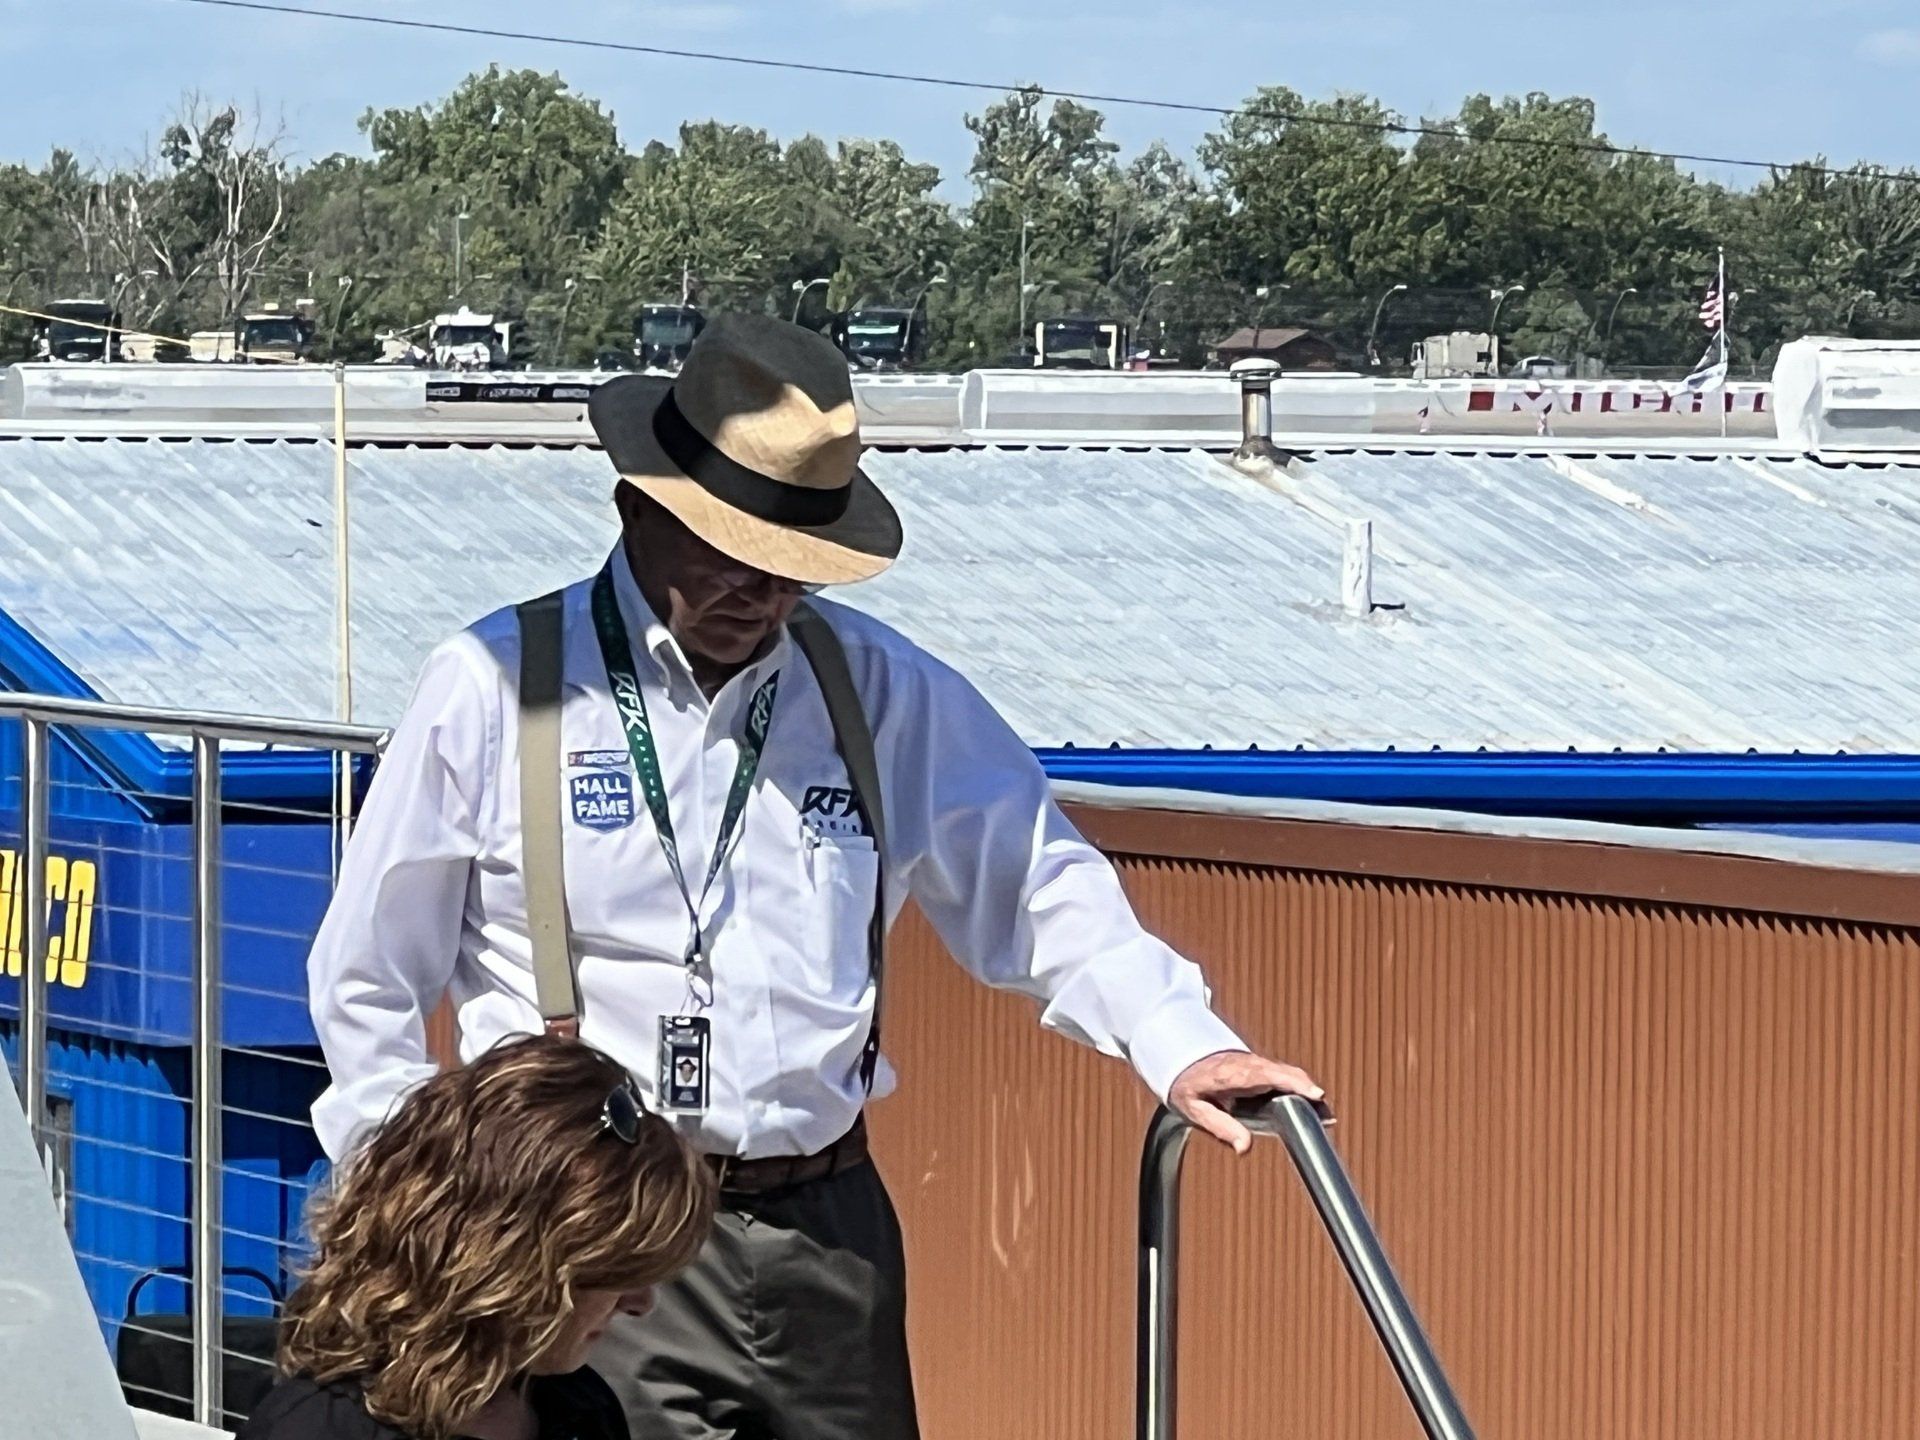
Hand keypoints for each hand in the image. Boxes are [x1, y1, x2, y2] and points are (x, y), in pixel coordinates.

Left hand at [1168, 1050, 1324, 1154]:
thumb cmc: (1188, 1087)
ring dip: (1307, 1091)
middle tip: (1327, 1117)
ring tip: (1326, 1117)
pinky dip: (1301, 1088)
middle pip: (1284, 1073)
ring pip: (1288, 1073)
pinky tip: (1315, 1106)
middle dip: (1307, 1090)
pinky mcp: (1263, 1069)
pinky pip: (1285, 1076)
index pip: (1265, 1075)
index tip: (1314, 1094)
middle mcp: (1248, 1064)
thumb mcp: (1194, 1111)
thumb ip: (1220, 1128)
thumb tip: (1245, 1148)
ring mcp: (1257, 1064)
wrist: (1183, 1060)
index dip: (1292, 1082)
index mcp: (1231, 1074)